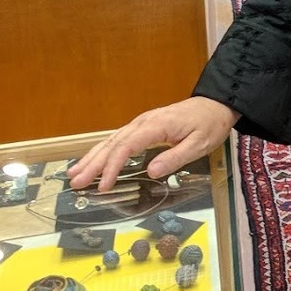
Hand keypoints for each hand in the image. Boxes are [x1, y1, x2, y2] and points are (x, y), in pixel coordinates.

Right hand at [66, 97, 239, 192]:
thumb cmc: (208, 124)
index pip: (126, 147)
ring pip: (111, 141)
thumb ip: (175, 158)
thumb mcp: (199, 144)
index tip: (103, 185)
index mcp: (155, 126)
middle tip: (76, 182)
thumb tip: (152, 172)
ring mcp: (141, 123)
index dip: (112, 167)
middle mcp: (143, 123)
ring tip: (75, 174)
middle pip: (113, 144)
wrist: (215, 105)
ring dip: (93, 157)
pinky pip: (119, 139)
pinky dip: (103, 151)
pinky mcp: (143, 127)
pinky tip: (93, 160)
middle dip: (93, 164)